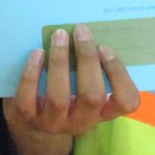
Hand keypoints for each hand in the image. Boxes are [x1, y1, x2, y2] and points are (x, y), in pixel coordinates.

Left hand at [5, 27, 141, 144]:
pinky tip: (37, 53)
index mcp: (103, 112)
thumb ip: (93, 67)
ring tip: (59, 35)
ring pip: (59, 97)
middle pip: (92, 96)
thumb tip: (90, 32)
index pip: (126, 101)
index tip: (105, 48)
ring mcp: (54, 123)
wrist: (33, 122)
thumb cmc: (68, 94)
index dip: (119, 74)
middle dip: (87, 59)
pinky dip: (33, 73)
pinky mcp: (28, 118)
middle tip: (81, 31)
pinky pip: (29, 97)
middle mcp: (82, 121)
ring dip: (60, 62)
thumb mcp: (85, 86)